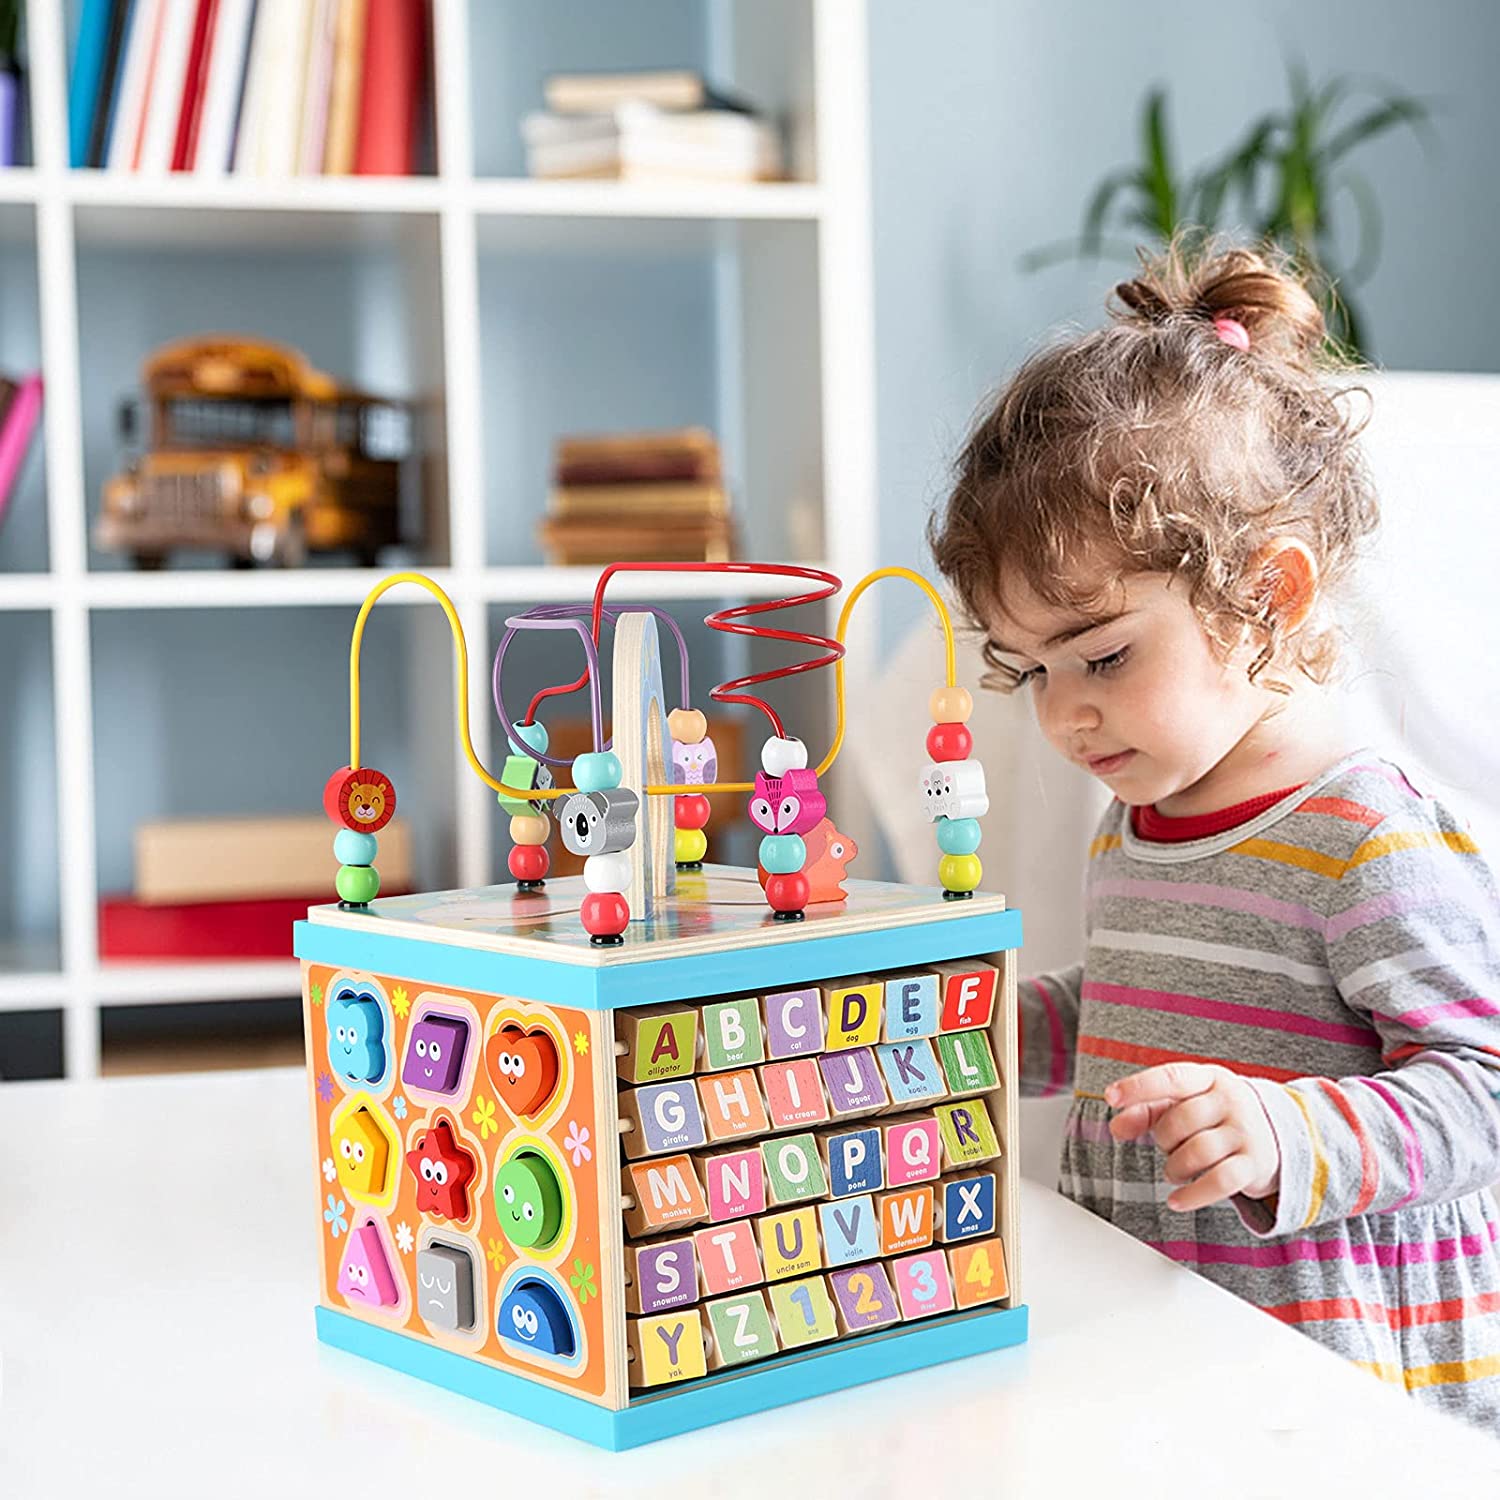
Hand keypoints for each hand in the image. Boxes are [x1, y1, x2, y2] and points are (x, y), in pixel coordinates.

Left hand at [1105, 1062, 1279, 1212]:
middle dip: (1163, 1139)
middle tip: (1167, 1146)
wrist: (1274, 1134)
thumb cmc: (1215, 1116)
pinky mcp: (1254, 1164)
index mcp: (1209, 1078)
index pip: (1171, 1077)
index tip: (1111, 1097)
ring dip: (1175, 1167)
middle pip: (1181, 1120)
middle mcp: (1231, 1100)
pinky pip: (1219, 1182)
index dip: (1139, 1087)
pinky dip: (1192, 1195)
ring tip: (1174, 1170)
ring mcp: (1246, 1132)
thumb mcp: (1184, 1103)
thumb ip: (1146, 1111)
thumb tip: (1117, 1127)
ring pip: (1198, 1152)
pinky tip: (1176, 1200)